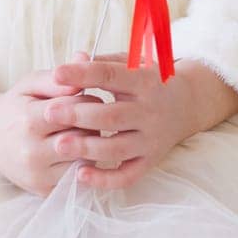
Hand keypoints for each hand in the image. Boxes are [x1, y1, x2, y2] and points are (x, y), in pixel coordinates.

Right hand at [0, 50, 109, 197]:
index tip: (91, 95)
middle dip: (93, 124)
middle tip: (96, 115)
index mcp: (29, 120)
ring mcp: (37, 175)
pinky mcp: (42, 191)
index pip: (73, 110)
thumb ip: (58, 76)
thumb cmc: (14, 105)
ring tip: (86, 133)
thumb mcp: (30, 83)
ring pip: (83, 162)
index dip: (88, 100)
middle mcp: (32, 151)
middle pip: (81, 137)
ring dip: (91, 147)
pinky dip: (83, 166)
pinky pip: (76, 181)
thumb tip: (85, 61)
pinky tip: (79, 152)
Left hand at [50, 50, 197, 191]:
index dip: (83, 74)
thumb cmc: (149, 79)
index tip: (56, 74)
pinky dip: (105, 179)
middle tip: (50, 113)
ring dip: (87, 148)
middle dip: (78, 115)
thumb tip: (74, 59)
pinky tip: (81, 174)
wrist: (187, 103)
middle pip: (111, 116)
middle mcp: (150, 111)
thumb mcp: (132, 63)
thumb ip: (102, 62)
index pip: (110, 76)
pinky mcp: (150, 161)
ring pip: (117, 148)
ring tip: (59, 144)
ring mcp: (151, 139)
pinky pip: (127, 175)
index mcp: (144, 81)